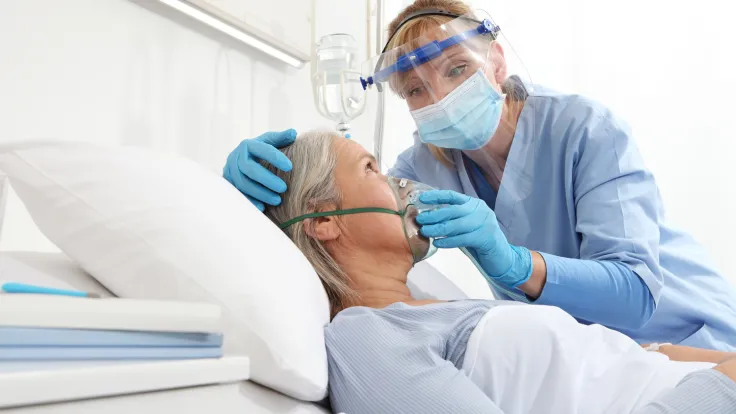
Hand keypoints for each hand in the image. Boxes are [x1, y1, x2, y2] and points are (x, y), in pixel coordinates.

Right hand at [223, 129, 296, 210]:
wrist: (240, 163)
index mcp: (247, 145)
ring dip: (260, 193)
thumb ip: (280, 138)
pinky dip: (250, 202)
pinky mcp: (228, 185)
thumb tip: (293, 132)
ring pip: (243, 183)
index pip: (261, 149)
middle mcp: (235, 157)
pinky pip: (237, 195)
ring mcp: (229, 172)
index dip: (275, 157)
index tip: (290, 167)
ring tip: (277, 200)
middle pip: (249, 169)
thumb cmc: (260, 152)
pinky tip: (263, 208)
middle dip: (267, 179)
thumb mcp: (269, 143)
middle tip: (284, 188)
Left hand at [416, 190, 532, 287]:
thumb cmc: (479, 239)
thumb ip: (452, 219)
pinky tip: (438, 243)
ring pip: (456, 225)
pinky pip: (462, 239)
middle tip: (420, 219)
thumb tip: (427, 217)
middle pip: (452, 210)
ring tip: (425, 232)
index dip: (436, 196)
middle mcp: (480, 210)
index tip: (421, 199)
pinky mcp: (485, 238)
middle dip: (433, 215)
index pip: (452, 196)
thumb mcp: (466, 224)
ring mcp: (484, 223)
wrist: (501, 256)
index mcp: (474, 204)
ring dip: (438, 229)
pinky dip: (448, 241)